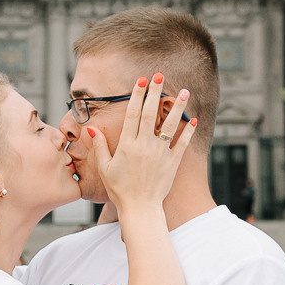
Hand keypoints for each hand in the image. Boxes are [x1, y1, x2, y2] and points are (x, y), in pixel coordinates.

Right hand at [90, 74, 195, 210]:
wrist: (139, 209)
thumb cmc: (120, 190)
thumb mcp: (105, 168)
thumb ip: (99, 146)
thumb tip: (91, 129)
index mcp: (127, 144)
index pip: (133, 114)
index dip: (137, 95)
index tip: (141, 81)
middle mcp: (144, 145)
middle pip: (151, 113)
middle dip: (155, 92)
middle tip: (159, 75)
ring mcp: (160, 153)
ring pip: (169, 125)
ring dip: (176, 106)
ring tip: (183, 91)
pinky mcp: (172, 163)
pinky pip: (182, 144)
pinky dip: (188, 131)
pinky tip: (193, 119)